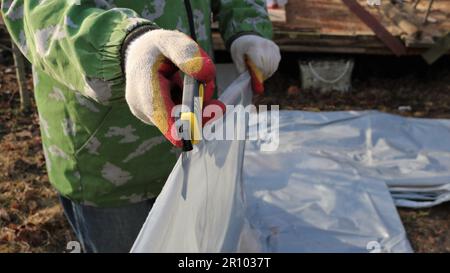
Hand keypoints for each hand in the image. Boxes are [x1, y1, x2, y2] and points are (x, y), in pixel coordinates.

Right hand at [125, 29, 221, 146]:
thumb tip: (207, 73)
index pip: (159, 112)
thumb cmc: (157, 47)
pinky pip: (178, 120)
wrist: (140, 54)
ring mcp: (148, 115)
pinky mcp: (157, 119)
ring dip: (197, 110)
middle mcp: (142, 106)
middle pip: (174, 123)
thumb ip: (189, 54)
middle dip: (199, 115)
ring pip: (179, 123)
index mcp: (143, 85)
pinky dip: (192, 110)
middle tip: (219, 106)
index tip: (191, 135)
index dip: (176, 127)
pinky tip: (195, 93)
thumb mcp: (172, 41)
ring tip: (204, 87)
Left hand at [230, 35, 280, 93]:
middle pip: (268, 65)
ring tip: (263, 75)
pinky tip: (267, 69)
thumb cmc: (240, 49)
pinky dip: (273, 67)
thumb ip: (241, 68)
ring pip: (274, 64)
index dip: (259, 74)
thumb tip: (248, 78)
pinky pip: (277, 61)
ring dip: (269, 72)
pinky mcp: (275, 47)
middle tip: (260, 79)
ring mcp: (271, 45)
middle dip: (264, 74)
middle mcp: (265, 45)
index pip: (260, 65)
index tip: (256, 79)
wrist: (246, 37)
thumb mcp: (236, 57)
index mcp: (254, 47)